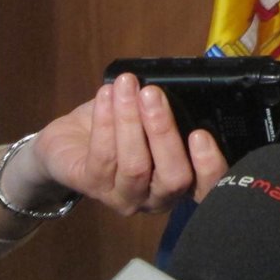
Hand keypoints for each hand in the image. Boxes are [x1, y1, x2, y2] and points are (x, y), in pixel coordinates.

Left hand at [9, 73, 228, 214]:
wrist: (69, 141)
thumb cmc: (120, 126)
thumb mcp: (151, 119)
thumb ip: (170, 111)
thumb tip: (179, 83)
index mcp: (182, 180)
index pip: (206, 186)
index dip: (209, 166)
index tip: (201, 134)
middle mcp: (158, 197)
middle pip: (173, 177)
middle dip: (164, 132)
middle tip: (152, 93)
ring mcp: (125, 197)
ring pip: (135, 166)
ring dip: (130, 120)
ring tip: (126, 86)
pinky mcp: (92, 188)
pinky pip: (103, 156)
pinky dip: (105, 120)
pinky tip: (106, 95)